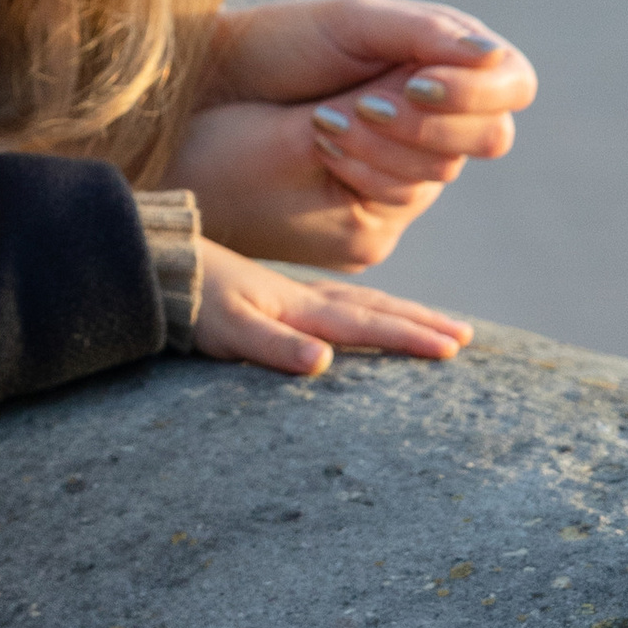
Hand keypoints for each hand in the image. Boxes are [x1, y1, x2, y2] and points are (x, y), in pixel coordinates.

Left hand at [172, 0, 535, 269]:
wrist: (211, 86)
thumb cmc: (283, 41)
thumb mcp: (353, 22)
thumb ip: (425, 34)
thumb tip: (493, 58)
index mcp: (446, 60)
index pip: (511, 83)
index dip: (477, 90)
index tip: (418, 83)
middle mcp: (440, 118)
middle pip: (487, 136)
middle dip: (423, 121)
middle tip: (360, 104)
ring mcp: (413, 168)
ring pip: (441, 173)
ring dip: (382, 145)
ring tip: (321, 118)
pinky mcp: (377, 213)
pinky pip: (399, 204)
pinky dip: (361, 171)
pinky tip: (318, 145)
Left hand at [191, 238, 471, 377]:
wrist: (160, 266)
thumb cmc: (192, 301)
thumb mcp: (229, 329)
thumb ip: (274, 346)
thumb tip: (324, 361)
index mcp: (300, 307)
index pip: (367, 324)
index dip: (411, 336)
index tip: (454, 346)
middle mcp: (306, 297)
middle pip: (377, 309)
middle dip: (424, 322)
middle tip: (467, 336)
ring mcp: (295, 294)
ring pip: (364, 302)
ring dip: (405, 313)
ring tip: (441, 324)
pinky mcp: (280, 298)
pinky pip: (344, 302)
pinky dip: (373, 308)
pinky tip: (374, 314)